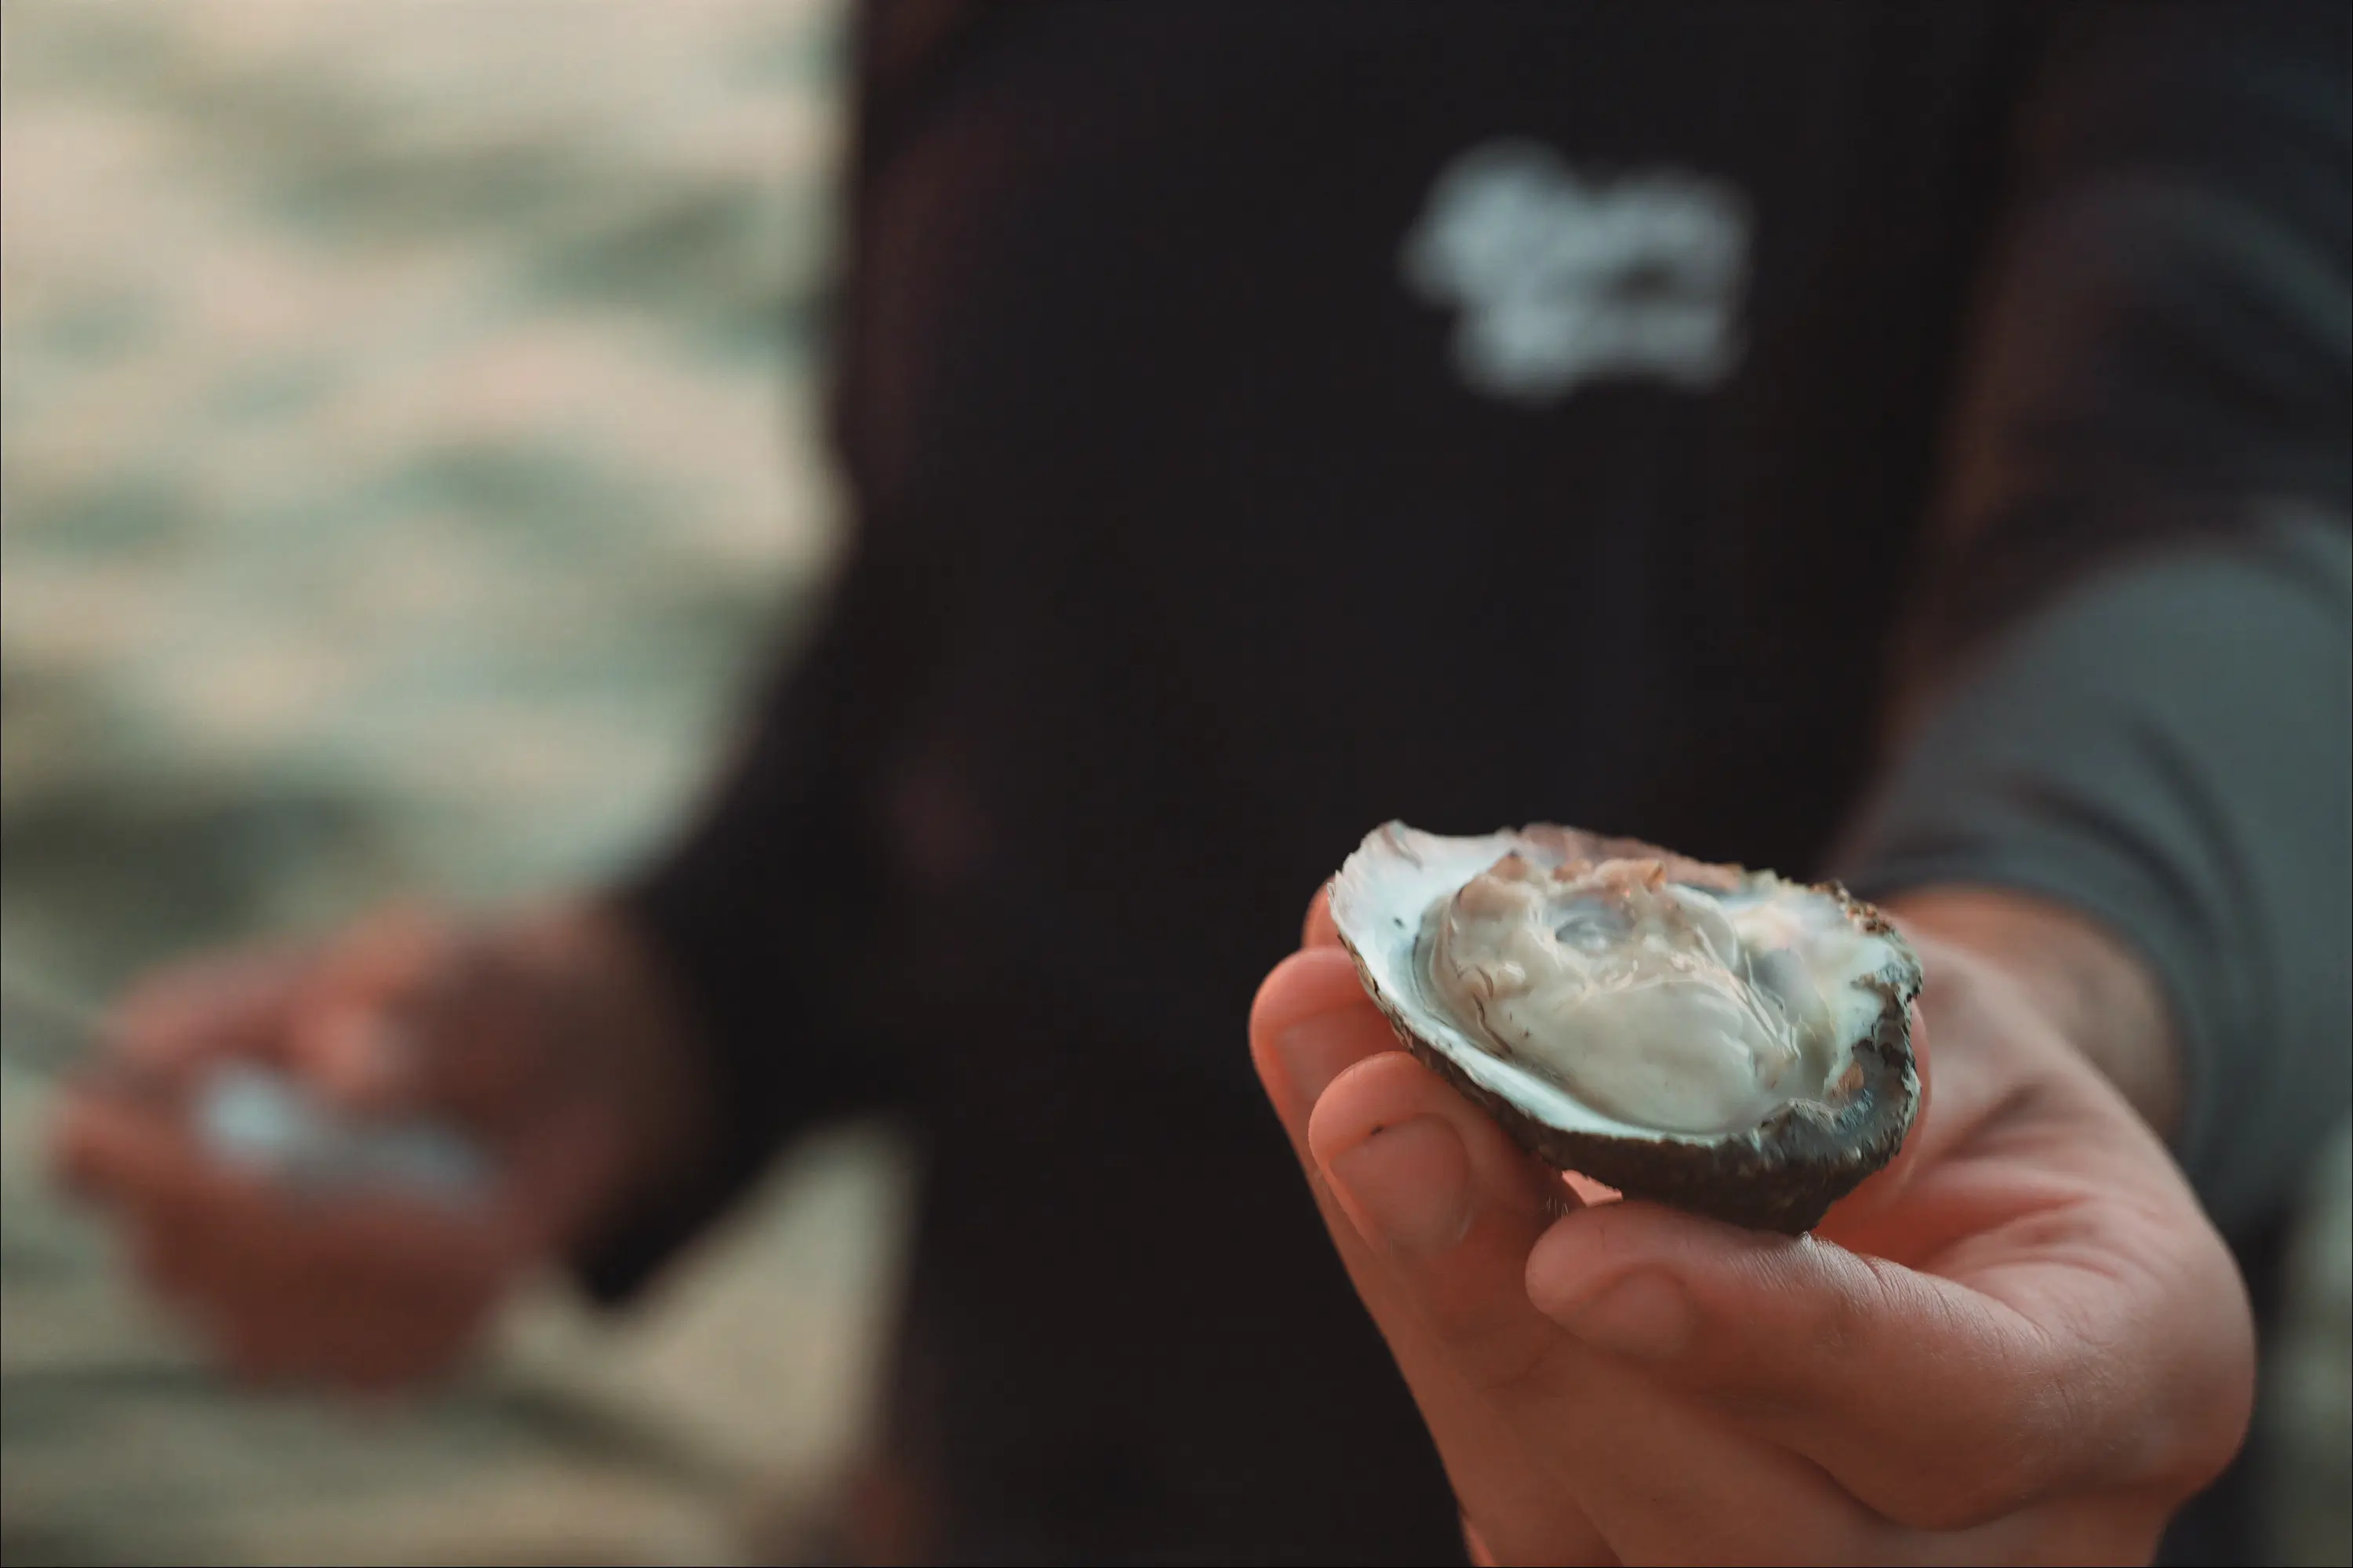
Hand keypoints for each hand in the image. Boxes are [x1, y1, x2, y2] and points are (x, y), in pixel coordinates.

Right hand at [48, 902, 710, 1394]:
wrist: (559, 1071)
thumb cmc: (475, 1000)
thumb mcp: (464, 971)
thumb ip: (408, 1008)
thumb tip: (346, 1086)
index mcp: (171, 1075)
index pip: (94, 1143)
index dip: (141, 1163)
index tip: (250, 1151)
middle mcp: (184, 1197)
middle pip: (173, 1258)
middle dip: (290, 1231)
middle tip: (401, 1186)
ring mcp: (247, 1290)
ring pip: (266, 1336)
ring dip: (382, 1276)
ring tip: (473, 1206)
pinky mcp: (338, 1351)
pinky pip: (369, 1369)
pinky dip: (441, 1316)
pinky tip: (487, 1247)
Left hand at [1249, 887, 2253, 1564]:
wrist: (1950, 1179)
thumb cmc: (1949, 1075)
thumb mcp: (1923, 1002)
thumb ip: (1738, 999)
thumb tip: (1461, 925)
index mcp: (2123, 1375)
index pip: (1957, 1410)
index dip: (1763, 1338)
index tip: (1577, 1251)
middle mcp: (1996, 1540)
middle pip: (1731, 1518)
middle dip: (1514, 1323)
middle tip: (1373, 1114)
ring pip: (1580, 1520)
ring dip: (1430, 1302)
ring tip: (1338, 1093)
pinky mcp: (1654, 1560)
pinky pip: (1518, 1489)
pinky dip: (1426, 1318)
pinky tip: (1363, 1163)